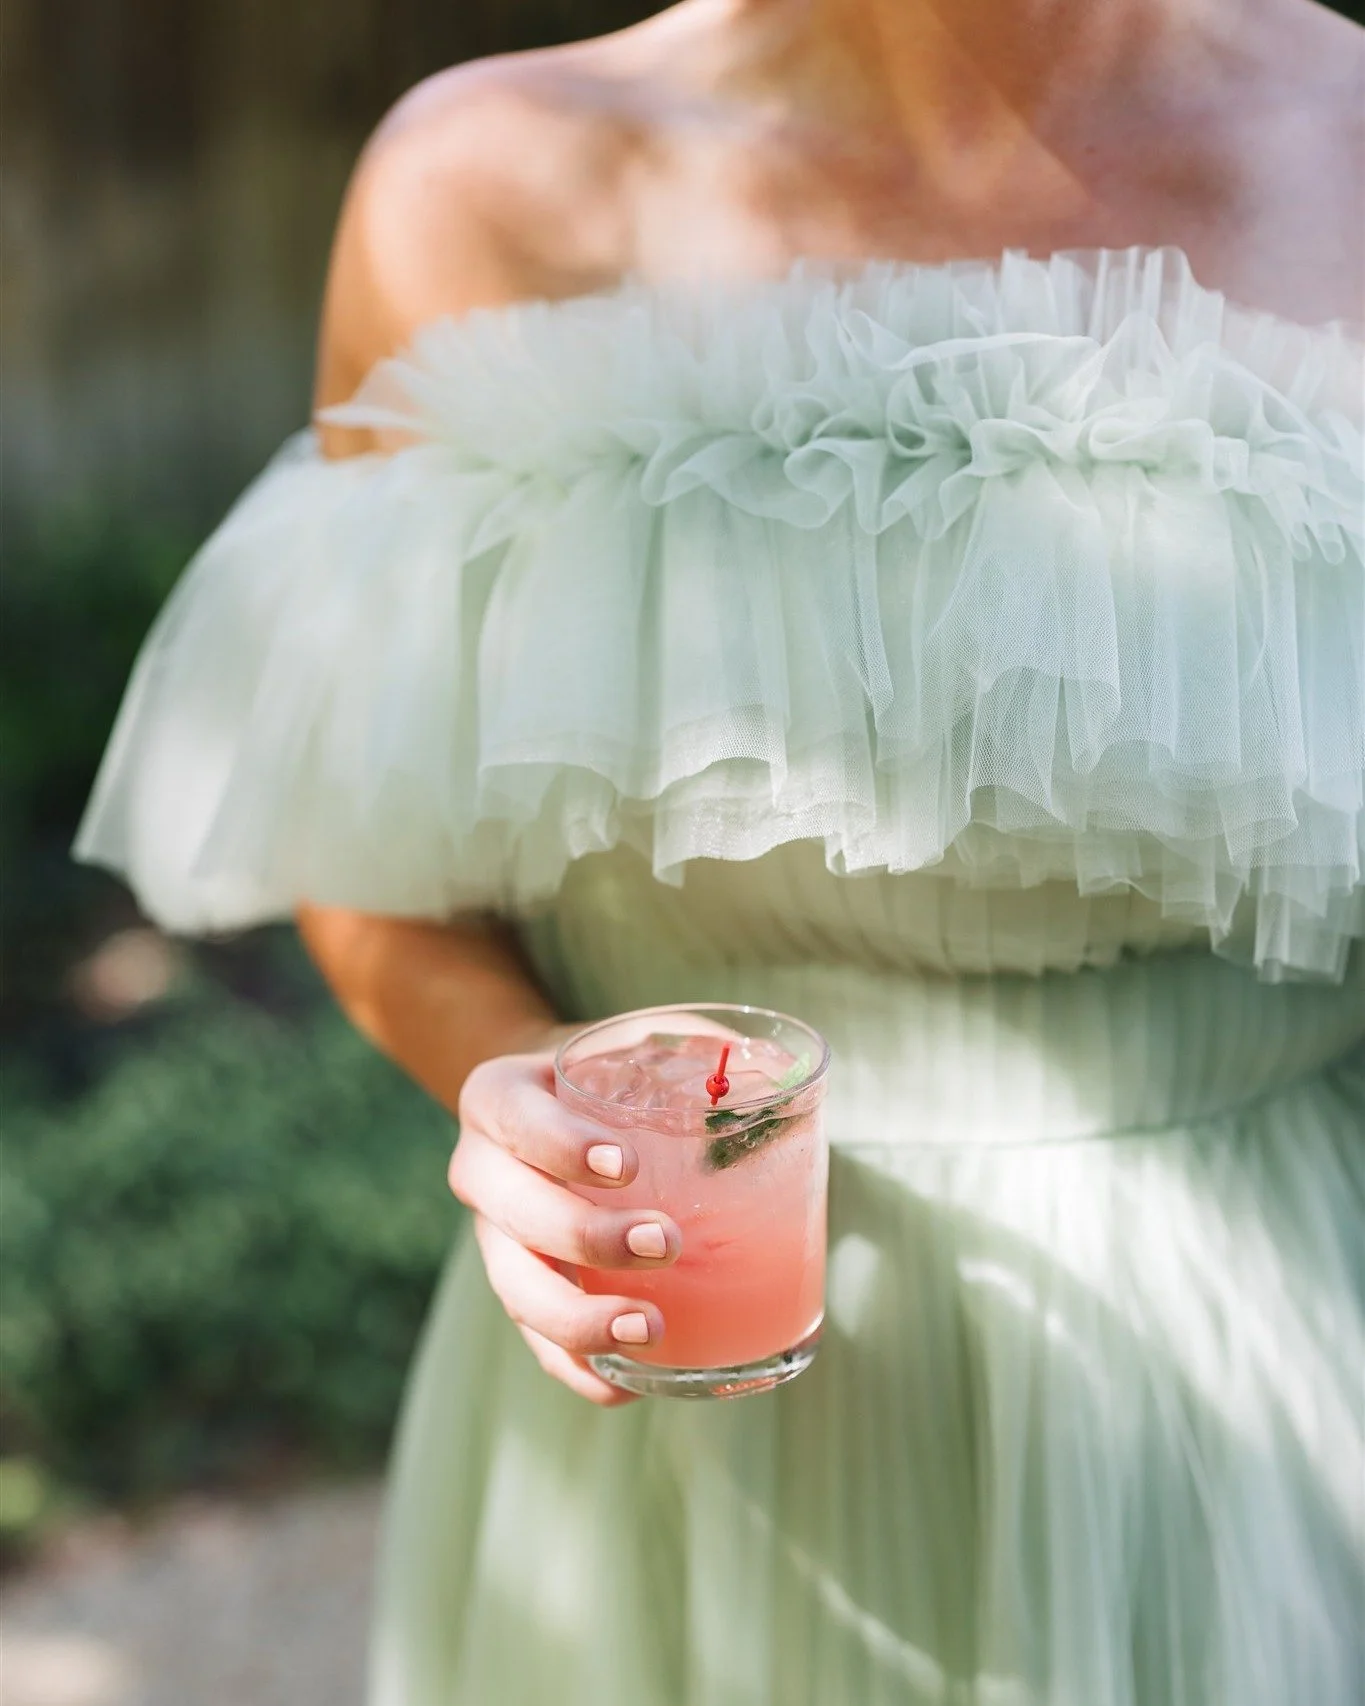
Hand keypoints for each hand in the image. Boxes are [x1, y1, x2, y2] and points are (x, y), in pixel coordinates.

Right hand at [448, 1024, 681, 1405]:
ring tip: (650, 1329)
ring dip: (580, 1318)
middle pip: (515, 1215)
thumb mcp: (648, 1035)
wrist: (562, 1103)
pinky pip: (538, 1343)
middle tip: (666, 1242)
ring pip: (517, 1291)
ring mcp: (495, 1238)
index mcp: (498, 1099)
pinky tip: (632, 1382)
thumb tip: (785, 1070)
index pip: (515, 1121)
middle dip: (586, 1238)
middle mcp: (482, 1170)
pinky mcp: (521, 1289)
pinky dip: (581, 1368)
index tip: (626, 1167)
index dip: (561, 1147)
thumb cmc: (618, 1067)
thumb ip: (701, 1045)